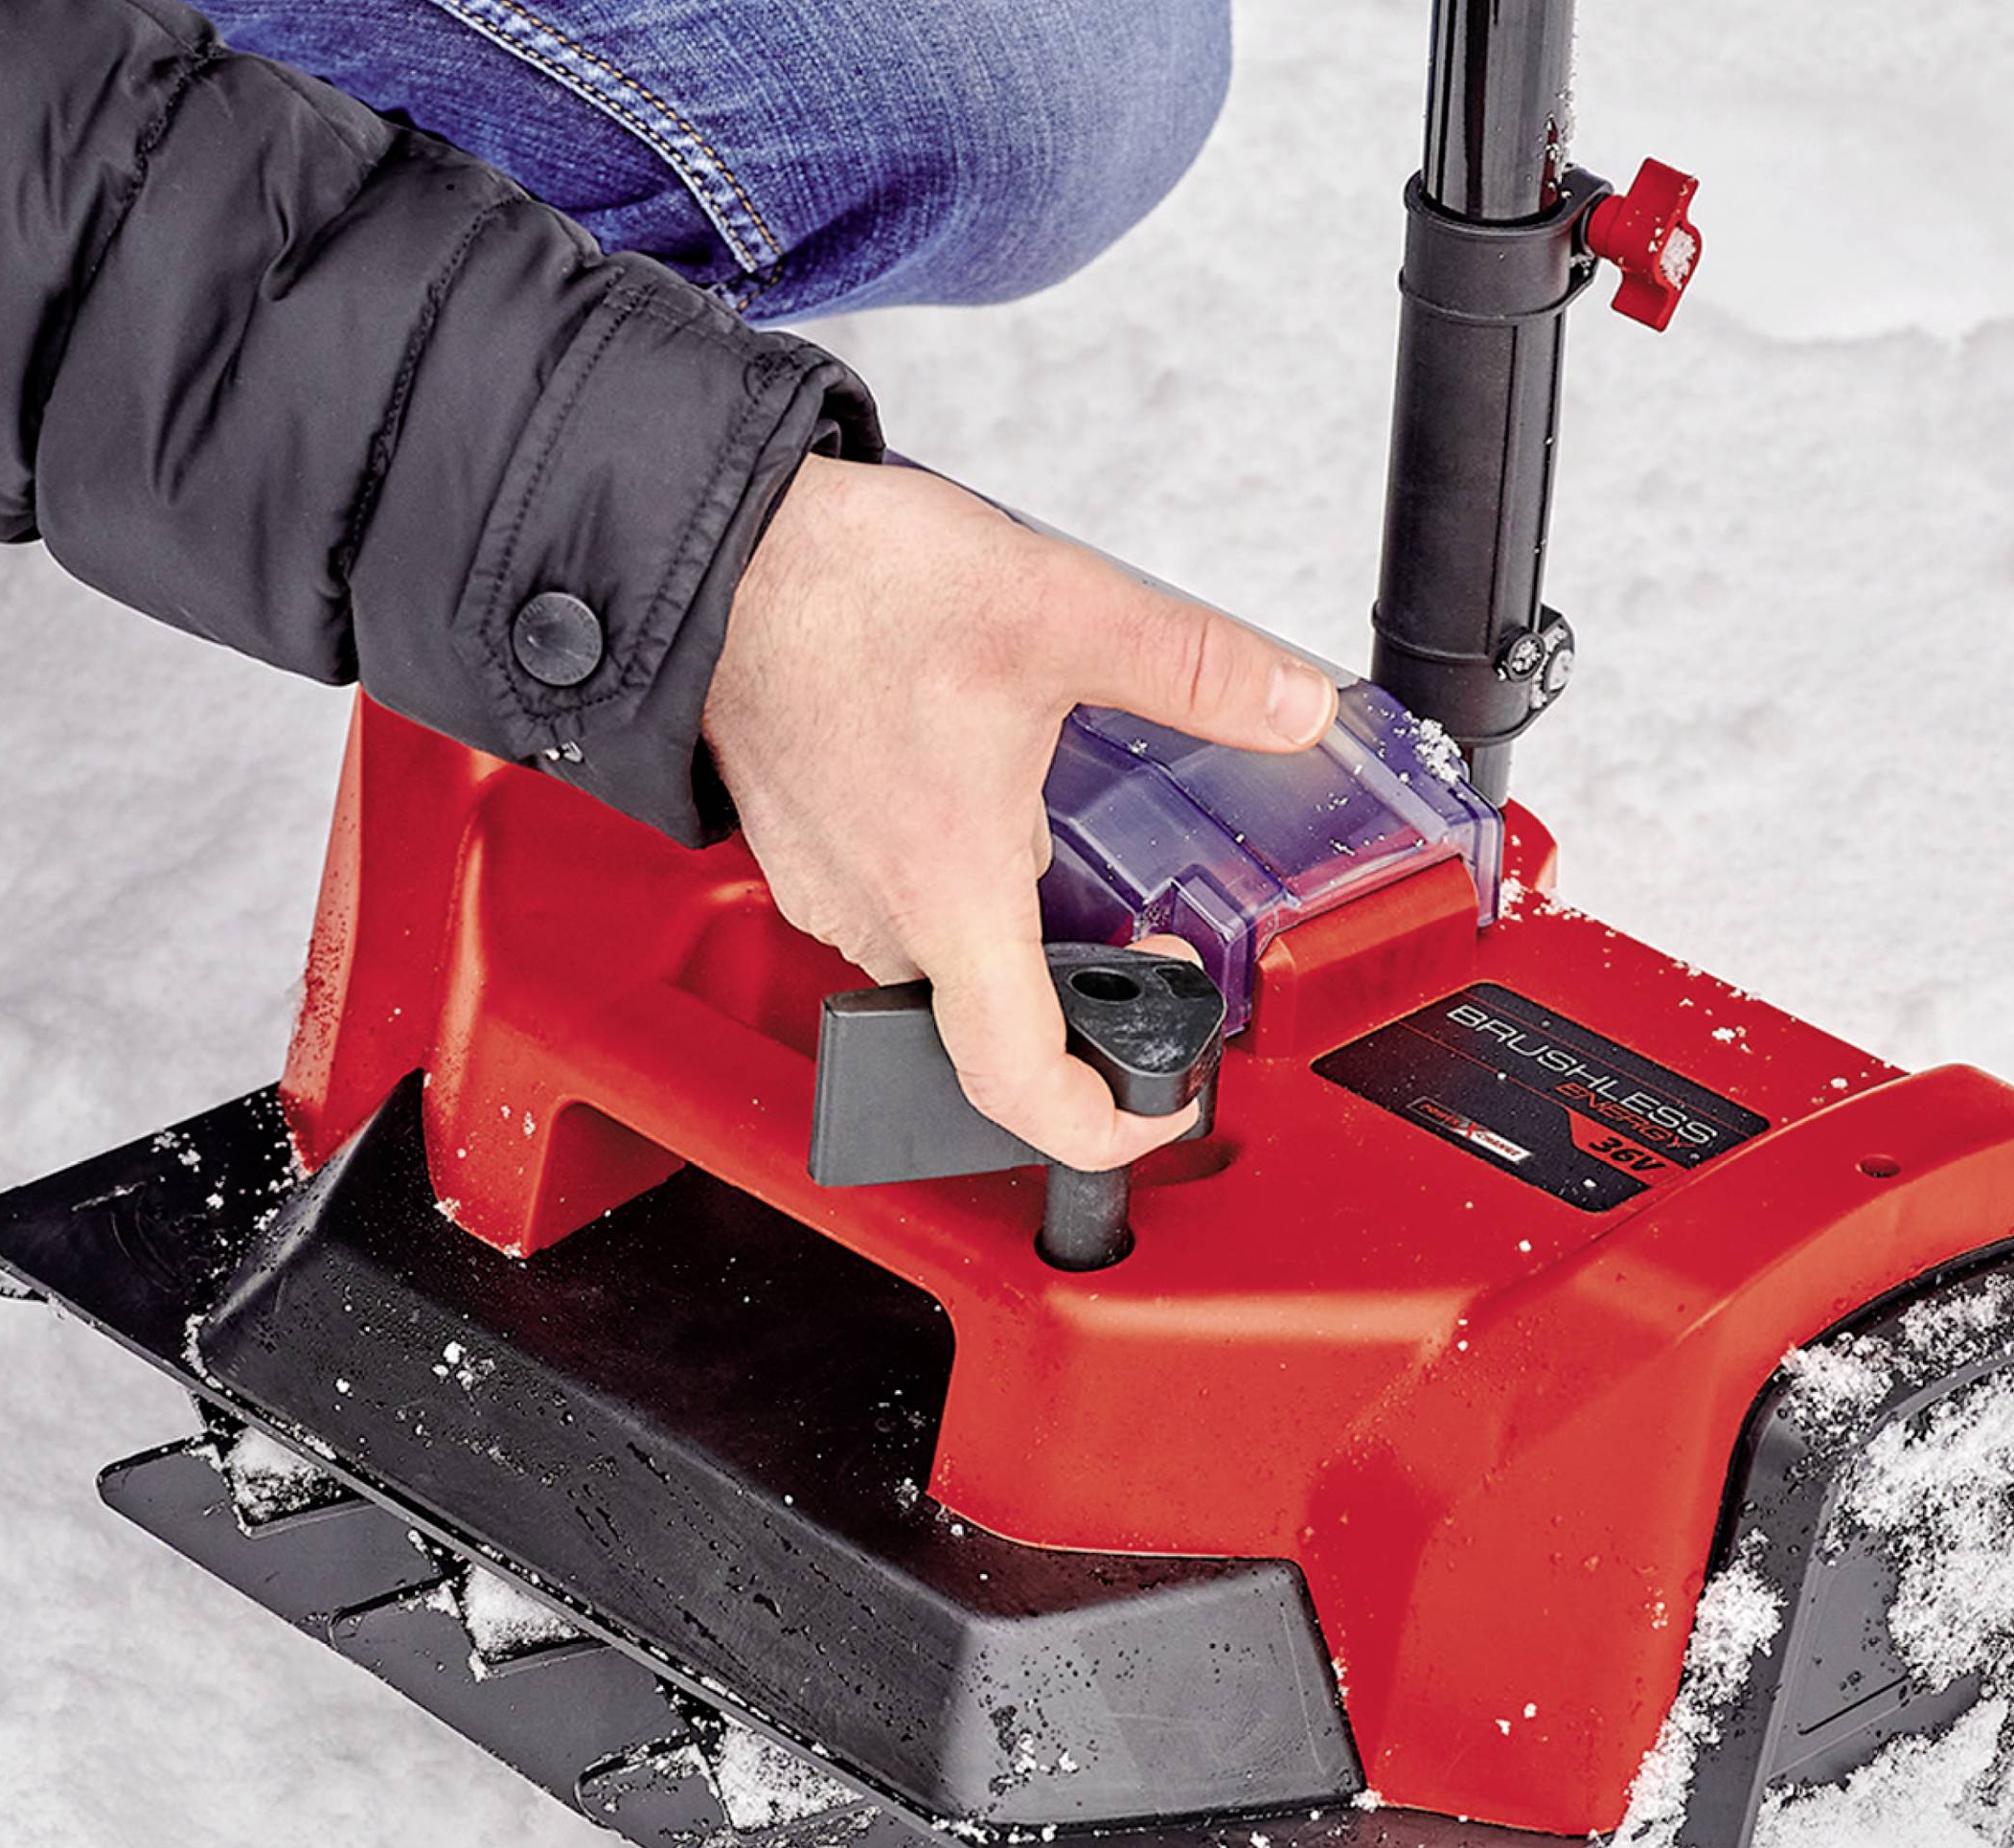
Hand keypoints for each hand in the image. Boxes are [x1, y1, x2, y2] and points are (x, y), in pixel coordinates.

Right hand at [704, 456, 1337, 1170]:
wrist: (722, 556)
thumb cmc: (847, 592)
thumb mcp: (1060, 609)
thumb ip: (1193, 666)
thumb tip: (1291, 706)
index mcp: (950, 897)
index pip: (1020, 1085)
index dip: (1099, 1126)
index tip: (1155, 1109)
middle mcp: (883, 919)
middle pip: (997, 1021)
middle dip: (1086, 990)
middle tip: (1145, 934)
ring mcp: (836, 896)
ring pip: (949, 957)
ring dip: (1018, 922)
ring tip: (1051, 824)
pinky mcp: (808, 859)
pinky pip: (899, 906)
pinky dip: (954, 877)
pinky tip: (974, 789)